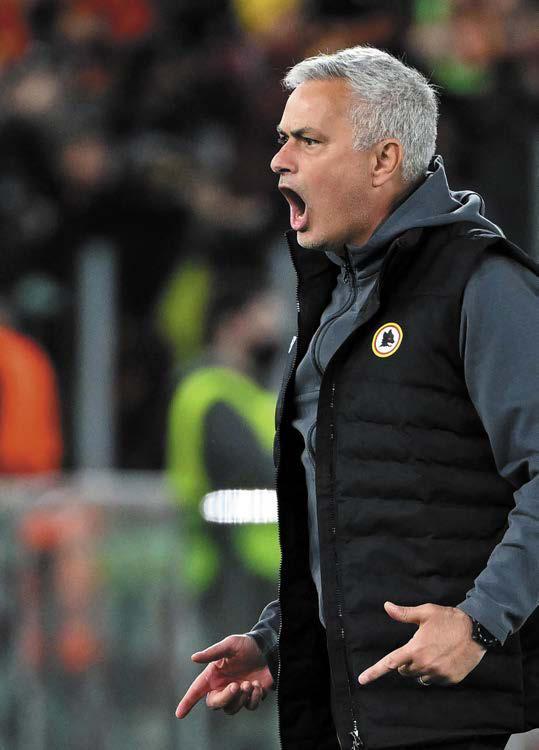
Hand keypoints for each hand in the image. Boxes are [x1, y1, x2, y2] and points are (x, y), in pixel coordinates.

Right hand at [175, 634, 273, 717]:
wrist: (269, 648)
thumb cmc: (246, 645)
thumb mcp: (229, 645)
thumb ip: (212, 653)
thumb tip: (193, 658)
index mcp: (214, 674)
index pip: (197, 690)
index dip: (187, 702)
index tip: (179, 714)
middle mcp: (223, 686)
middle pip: (215, 703)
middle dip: (226, 698)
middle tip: (237, 686)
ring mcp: (237, 693)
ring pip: (232, 709)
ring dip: (241, 698)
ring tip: (250, 683)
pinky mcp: (251, 697)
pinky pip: (249, 706)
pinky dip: (254, 698)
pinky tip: (258, 686)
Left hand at [358, 601, 486, 686]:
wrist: (477, 631)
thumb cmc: (448, 619)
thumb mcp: (425, 612)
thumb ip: (404, 613)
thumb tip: (386, 606)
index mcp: (415, 649)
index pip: (390, 663)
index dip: (374, 672)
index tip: (362, 680)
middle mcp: (425, 665)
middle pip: (405, 670)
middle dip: (406, 662)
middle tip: (417, 648)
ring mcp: (438, 674)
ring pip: (420, 677)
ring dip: (420, 668)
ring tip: (433, 652)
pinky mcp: (450, 680)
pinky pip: (435, 680)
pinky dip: (435, 672)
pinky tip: (443, 659)